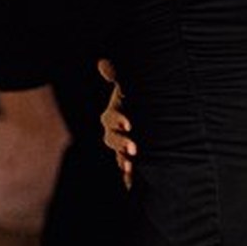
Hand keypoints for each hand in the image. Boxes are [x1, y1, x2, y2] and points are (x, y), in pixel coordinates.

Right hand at [97, 58, 133, 189]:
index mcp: (115, 115)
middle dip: (122, 143)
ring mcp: (122, 147)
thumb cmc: (135, 100)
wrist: (145, 120)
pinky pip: (125, 169)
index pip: (113, 118)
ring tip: (130, 165)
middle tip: (135, 147)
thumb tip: (102, 61)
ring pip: (118, 155)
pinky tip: (130, 184)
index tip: (130, 123)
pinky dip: (127, 177)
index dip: (119, 120)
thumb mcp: (128, 89)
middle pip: (113, 139)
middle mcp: (114, 132)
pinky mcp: (129, 159)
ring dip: (123, 160)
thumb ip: (117, 77)